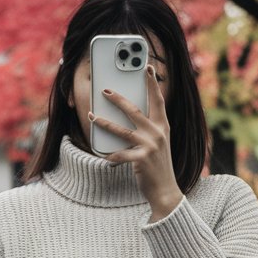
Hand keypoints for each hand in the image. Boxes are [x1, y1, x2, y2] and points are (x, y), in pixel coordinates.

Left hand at [89, 64, 183, 214]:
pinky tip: (102, 154)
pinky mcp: (142, 159)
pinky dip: (109, 155)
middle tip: (105, 90)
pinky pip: (119, 154)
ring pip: (121, 130)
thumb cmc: (158, 165)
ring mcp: (150, 146)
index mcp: (163, 126)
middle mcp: (158, 133)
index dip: (152, 83)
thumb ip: (148, 128)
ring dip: (104, 123)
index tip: (146, 67)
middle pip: (134, 110)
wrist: (165, 190)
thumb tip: (128, 114)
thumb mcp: (158, 143)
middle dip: (118, 99)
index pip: (158, 100)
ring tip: (92, 116)